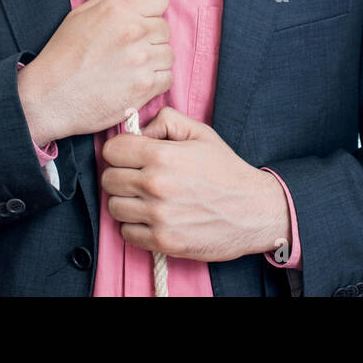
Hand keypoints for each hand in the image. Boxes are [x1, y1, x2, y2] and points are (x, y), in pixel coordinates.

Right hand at [17, 0, 173, 142]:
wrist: (50, 97)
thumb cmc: (62, 56)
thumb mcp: (81, 15)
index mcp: (119, 9)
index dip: (150, 9)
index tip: (140, 19)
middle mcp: (135, 31)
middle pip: (164, 28)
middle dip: (151, 36)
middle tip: (128, 49)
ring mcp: (142, 60)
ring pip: (168, 53)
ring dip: (154, 60)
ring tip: (130, 67)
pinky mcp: (145, 87)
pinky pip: (168, 78)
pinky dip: (155, 81)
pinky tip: (134, 82)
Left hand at [100, 106, 290, 262]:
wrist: (254, 211)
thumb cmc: (226, 171)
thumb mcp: (201, 133)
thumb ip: (166, 120)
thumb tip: (139, 131)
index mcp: (162, 156)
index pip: (112, 150)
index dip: (119, 151)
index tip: (130, 156)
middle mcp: (155, 186)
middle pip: (108, 179)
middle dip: (120, 175)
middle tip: (137, 177)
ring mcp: (158, 216)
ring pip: (113, 207)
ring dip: (125, 202)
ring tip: (144, 198)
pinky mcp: (163, 242)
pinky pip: (126, 233)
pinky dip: (135, 226)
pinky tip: (152, 218)